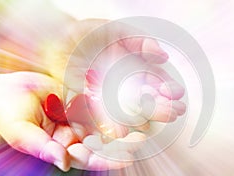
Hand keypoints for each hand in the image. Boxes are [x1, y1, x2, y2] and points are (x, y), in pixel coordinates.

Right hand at [0, 72, 143, 170]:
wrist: (3, 89)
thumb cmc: (7, 112)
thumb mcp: (21, 132)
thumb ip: (41, 147)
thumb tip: (65, 162)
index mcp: (60, 147)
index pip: (86, 157)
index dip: (105, 159)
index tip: (125, 158)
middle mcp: (72, 134)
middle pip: (100, 141)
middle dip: (120, 143)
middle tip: (140, 140)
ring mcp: (76, 115)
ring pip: (102, 122)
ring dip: (121, 122)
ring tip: (141, 122)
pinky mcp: (78, 98)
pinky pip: (97, 101)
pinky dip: (111, 102)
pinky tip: (127, 101)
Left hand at [41, 19, 185, 137]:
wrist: (55, 42)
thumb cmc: (87, 33)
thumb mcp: (115, 31)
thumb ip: (140, 40)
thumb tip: (163, 56)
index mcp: (134, 70)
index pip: (156, 82)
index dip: (168, 88)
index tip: (177, 93)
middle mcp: (125, 88)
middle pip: (147, 101)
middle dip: (163, 107)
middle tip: (175, 112)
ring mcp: (109, 100)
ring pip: (130, 115)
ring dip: (142, 121)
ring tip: (152, 125)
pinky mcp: (89, 108)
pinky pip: (103, 121)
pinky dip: (113, 128)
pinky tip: (122, 133)